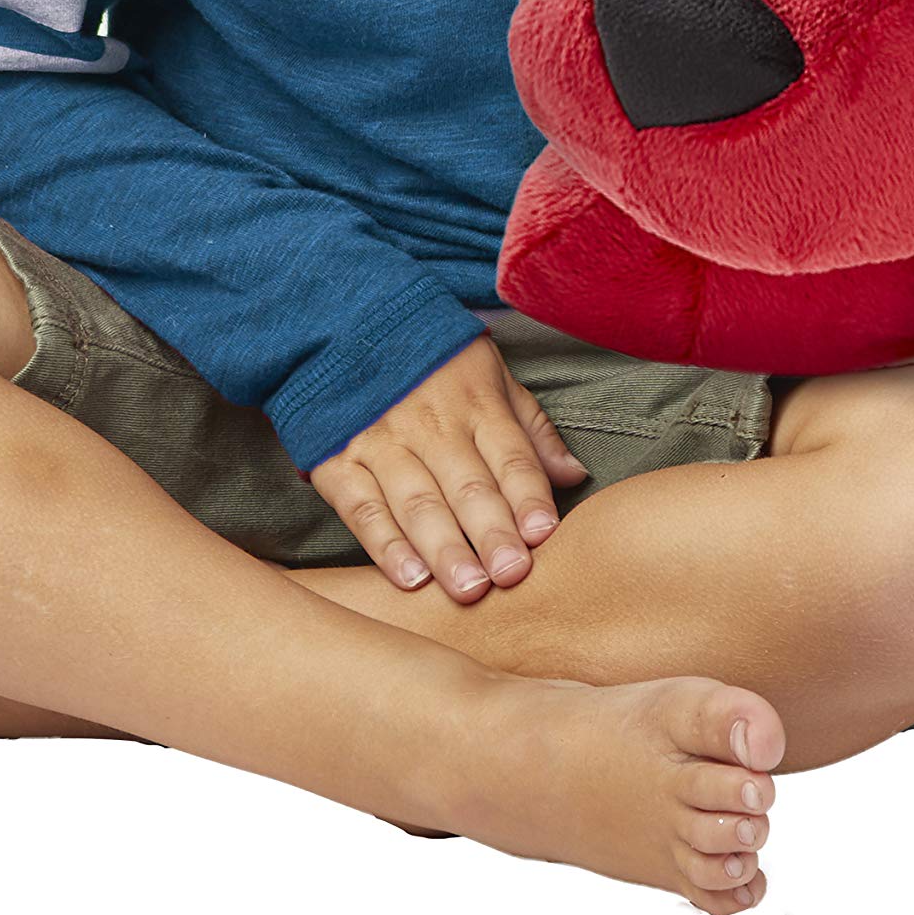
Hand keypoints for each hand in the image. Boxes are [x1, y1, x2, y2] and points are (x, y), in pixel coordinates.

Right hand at [306, 333, 590, 601]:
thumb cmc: (438, 364)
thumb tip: (574, 477)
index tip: (544, 535)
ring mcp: (382, 442)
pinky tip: (410, 578)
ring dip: (445, 548)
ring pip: (418, 502)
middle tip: (511, 575)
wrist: (351, 326)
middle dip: (492, 533)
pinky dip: (385, 545)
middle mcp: (431, 424)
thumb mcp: (493, 378)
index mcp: (476, 403)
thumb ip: (531, 430)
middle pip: (467, 485)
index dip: (527, 496)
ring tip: (469, 588)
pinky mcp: (339, 460)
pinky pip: (363, 508)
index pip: (510, 456)